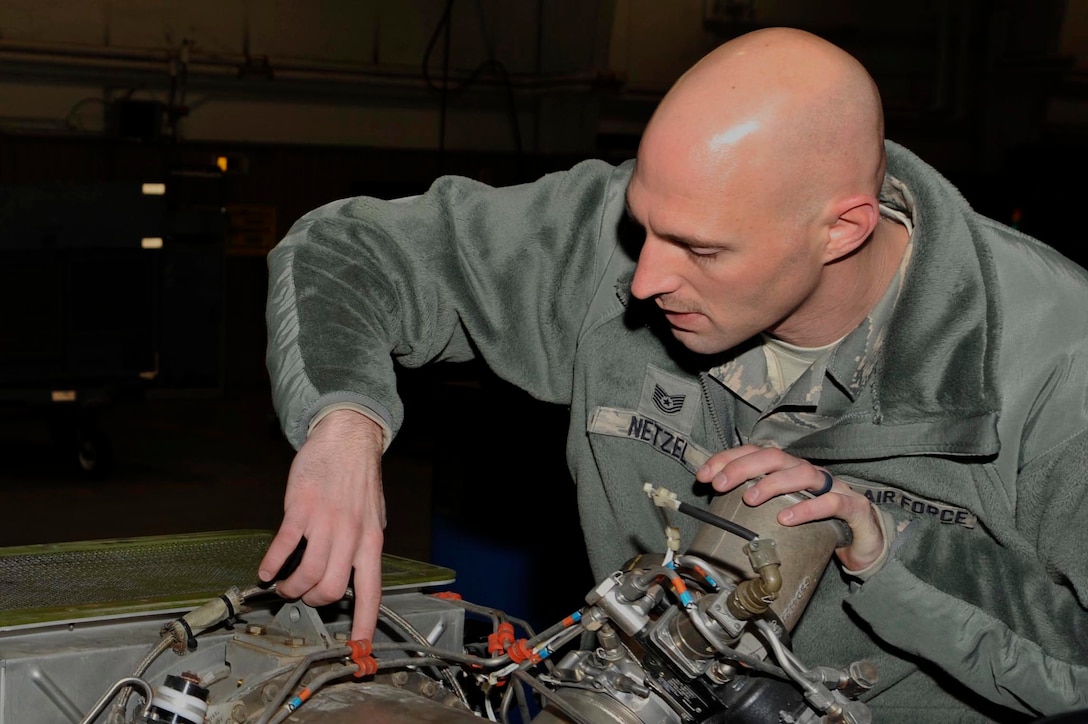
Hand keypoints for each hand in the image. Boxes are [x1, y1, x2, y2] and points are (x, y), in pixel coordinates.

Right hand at [259, 410, 386, 639]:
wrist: (347, 440)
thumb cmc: (359, 479)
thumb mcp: (373, 516)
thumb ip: (364, 545)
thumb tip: (356, 573)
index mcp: (371, 541)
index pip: (372, 591)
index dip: (365, 623)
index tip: (358, 646)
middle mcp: (351, 536)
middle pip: (332, 590)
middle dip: (313, 601)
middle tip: (303, 596)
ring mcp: (326, 523)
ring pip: (307, 574)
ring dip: (291, 587)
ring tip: (283, 585)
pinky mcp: (301, 509)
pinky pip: (283, 547)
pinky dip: (271, 564)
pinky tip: (267, 570)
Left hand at [695, 443, 883, 570]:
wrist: (865, 539)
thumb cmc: (819, 521)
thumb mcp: (783, 509)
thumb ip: (758, 504)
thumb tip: (717, 506)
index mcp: (789, 469)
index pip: (755, 453)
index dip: (727, 459)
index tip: (703, 475)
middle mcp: (808, 471)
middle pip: (775, 456)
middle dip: (743, 466)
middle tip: (719, 483)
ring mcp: (832, 486)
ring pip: (801, 473)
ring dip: (771, 483)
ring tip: (750, 498)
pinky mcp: (852, 506)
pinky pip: (830, 502)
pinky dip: (807, 509)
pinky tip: (786, 518)